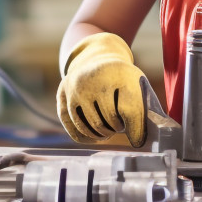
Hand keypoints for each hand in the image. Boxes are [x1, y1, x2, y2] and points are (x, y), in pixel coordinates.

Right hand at [57, 32, 145, 146]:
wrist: (96, 59)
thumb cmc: (120, 78)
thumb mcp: (135, 84)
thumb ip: (139, 109)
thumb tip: (138, 142)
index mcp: (117, 73)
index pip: (129, 109)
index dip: (135, 127)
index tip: (138, 138)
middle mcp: (93, 79)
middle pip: (108, 120)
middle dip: (117, 128)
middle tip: (120, 127)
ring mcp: (75, 87)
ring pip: (90, 126)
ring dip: (102, 134)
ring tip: (109, 131)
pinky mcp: (62, 96)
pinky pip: (73, 127)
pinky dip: (85, 137)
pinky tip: (95, 137)